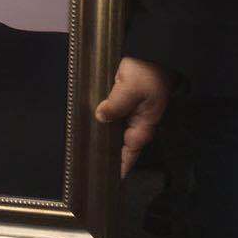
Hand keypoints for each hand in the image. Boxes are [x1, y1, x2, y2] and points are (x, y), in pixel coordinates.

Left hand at [95, 57, 172, 177]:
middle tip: (88, 167)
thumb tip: (101, 116)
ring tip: (83, 151)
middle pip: (118, 146)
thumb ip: (116, 104)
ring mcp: (128, 115)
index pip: (129, 154)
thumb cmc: (149, 74)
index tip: (109, 182)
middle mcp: (135, 124)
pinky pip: (109, 118)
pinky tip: (86, 126)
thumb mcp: (132, 88)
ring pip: (112, 132)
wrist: (154, 55)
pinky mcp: (120, 104)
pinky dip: (100, 122)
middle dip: (105, 155)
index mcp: (142, 126)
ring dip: (100, 138)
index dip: (120, 168)